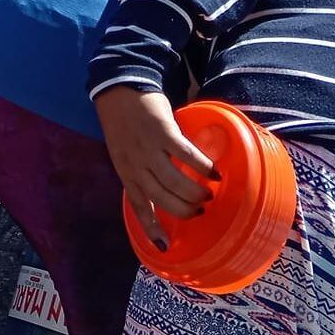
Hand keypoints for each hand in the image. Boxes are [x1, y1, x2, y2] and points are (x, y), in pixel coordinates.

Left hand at [94, 86, 216, 238]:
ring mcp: (148, 148)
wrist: (120, 89)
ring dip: (194, 192)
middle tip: (199, 211)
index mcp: (125, 172)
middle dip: (182, 210)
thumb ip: (142, 170)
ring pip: (173, 182)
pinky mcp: (163, 131)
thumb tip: (166, 190)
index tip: (165, 246)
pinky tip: (214, 172)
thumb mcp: (125, 152)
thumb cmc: (125, 123)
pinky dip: (201, 166)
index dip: (151, 227)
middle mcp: (135, 164)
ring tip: (209, 195)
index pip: (138, 205)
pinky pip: (185, 155)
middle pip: (160, 198)